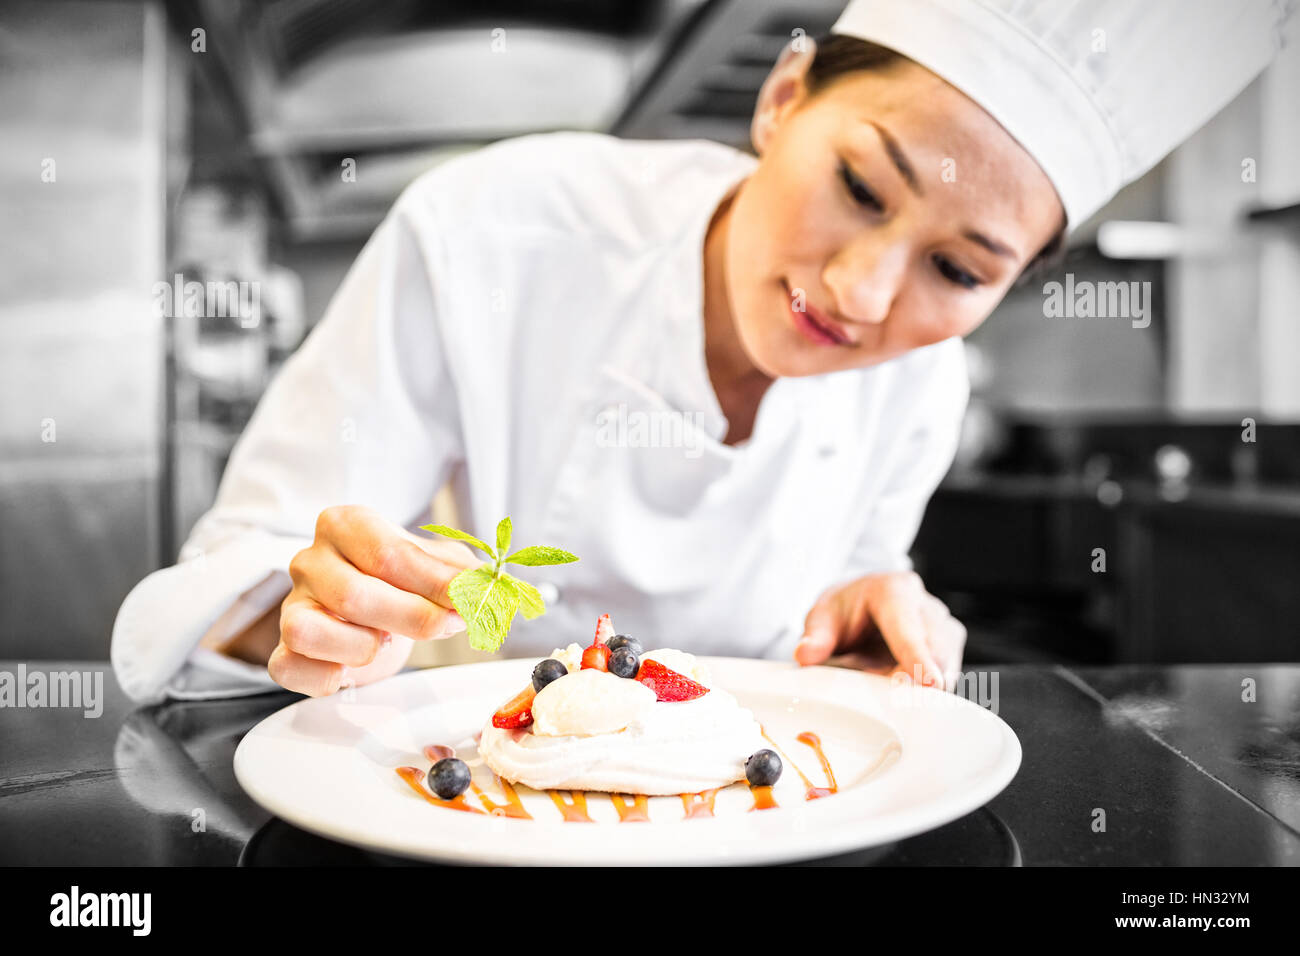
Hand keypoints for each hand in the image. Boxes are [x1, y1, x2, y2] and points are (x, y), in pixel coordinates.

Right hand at [269, 505, 482, 695]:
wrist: (371, 610)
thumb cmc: (403, 581)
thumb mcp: (439, 566)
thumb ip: (464, 574)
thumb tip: (493, 589)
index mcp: (345, 525)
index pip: (390, 554)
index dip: (436, 583)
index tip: (471, 599)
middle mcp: (310, 560)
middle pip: (355, 594)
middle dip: (414, 618)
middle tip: (449, 625)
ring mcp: (291, 605)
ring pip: (311, 631)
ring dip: (362, 645)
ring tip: (385, 640)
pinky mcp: (282, 649)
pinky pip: (291, 666)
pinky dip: (329, 675)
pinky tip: (353, 666)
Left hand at [794, 571, 965, 690]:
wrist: (861, 604)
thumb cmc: (845, 610)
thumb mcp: (823, 616)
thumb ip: (816, 636)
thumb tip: (806, 654)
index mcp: (894, 590)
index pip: (908, 627)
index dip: (918, 657)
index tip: (929, 683)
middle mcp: (925, 605)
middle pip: (936, 649)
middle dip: (922, 680)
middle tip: (900, 706)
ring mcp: (943, 626)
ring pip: (948, 665)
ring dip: (926, 689)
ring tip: (899, 700)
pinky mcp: (950, 649)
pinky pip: (948, 677)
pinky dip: (930, 693)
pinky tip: (910, 700)